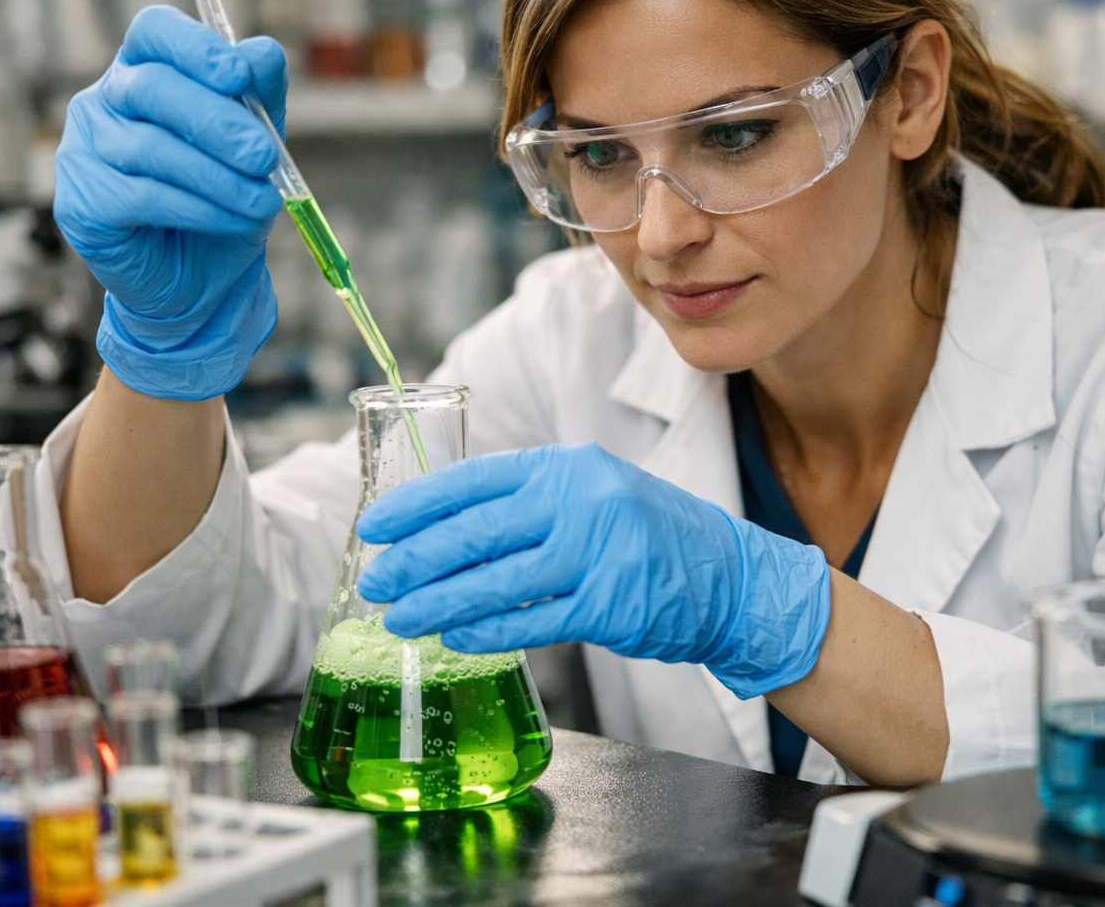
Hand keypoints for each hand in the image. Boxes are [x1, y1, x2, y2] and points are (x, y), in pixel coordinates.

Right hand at [54, 5, 287, 399]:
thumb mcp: (254, 145)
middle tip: (264, 156)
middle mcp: (104, 102)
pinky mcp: (80, 202)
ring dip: (217, 177)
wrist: (202, 279)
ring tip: (263, 201)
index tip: (238, 75)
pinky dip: (199, 208)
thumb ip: (260, 96)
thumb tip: (263, 53)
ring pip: (151, 149)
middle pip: (152, 87)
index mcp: (145, 70)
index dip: (194, 47)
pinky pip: (142, 197)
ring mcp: (83, 150)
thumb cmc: (224, 198)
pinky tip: (236, 220)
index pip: (154, 32)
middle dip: (216, 122)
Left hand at [355, 442, 832, 699]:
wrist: (728, 575)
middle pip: (476, 531)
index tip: (375, 526)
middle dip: (415, 560)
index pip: (475, 479)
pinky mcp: (610, 605)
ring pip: (495, 581)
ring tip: (400, 619)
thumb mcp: (592, 493)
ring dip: (438, 604)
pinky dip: (487, 631)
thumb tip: (443, 529)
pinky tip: (456, 638)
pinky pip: (531, 620)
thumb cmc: (648, 534)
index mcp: (568, 466)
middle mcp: (581, 501)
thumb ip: (529, 502)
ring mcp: (599, 553)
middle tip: (377, 581)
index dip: (418, 504)